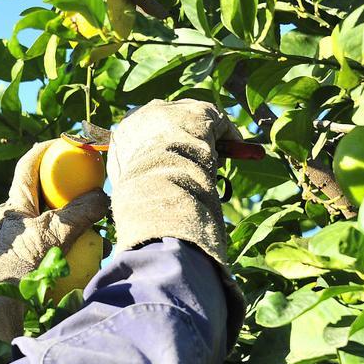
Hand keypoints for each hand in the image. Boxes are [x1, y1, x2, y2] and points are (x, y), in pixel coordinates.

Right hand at [108, 98, 245, 350]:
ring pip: (193, 121)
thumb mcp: (131, 207)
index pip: (141, 138)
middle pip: (166, 123)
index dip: (160, 152)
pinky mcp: (195, 112)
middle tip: (201, 160)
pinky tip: (243, 148)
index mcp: (121, 139)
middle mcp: (142, 118)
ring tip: (225, 158)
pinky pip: (216, 121)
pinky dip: (230, 135)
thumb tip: (131, 252)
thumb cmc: (139, 202)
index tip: (173, 165)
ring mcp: (170, 112)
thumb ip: (135, 210)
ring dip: (209, 139)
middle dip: (184, 138)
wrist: (156, 184)